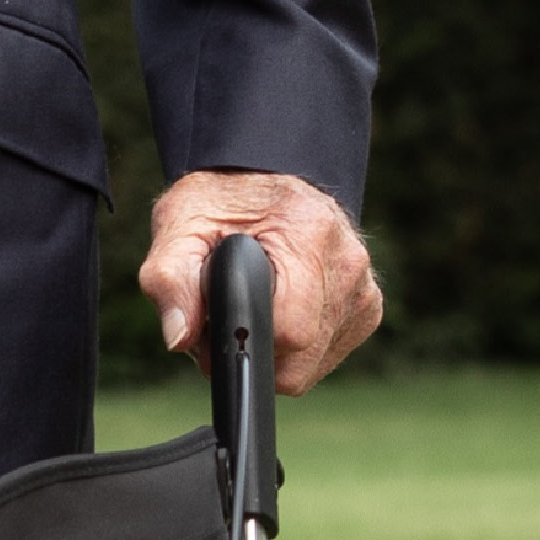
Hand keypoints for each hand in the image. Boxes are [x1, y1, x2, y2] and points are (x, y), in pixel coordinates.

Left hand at [137, 171, 382, 393]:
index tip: (216, 330)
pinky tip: (279, 312)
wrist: (262, 175)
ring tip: (253, 307)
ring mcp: (364, 287)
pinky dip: (298, 349)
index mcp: (309, 234)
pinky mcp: (368, 307)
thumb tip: (180, 336)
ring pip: (313, 364)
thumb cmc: (221, 200)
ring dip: (275, 352)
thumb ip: (171, 280)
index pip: (290, 330)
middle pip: (302, 357)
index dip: (243, 343)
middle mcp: (349, 262)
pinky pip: (328, 354)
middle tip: (225, 319)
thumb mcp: (180, 225)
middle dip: (256, 353)